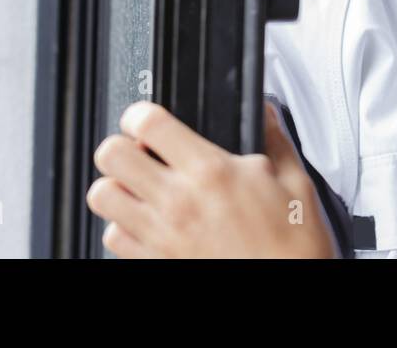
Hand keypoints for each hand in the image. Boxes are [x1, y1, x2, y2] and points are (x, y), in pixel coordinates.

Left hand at [87, 100, 339, 257]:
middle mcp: (178, 201)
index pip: (147, 123)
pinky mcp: (154, 261)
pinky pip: (112, 236)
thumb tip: (263, 110)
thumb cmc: (293, 246)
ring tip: (139, 185)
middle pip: (110, 155)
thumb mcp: (295, 180)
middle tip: (140, 150)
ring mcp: (161, 234)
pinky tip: (146, 220)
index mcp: (211, 171)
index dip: (140, 112)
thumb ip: (274, 137)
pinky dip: (122, 225)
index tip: (147, 117)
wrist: (291, 287)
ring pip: (101, 196)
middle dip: (122, 145)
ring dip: (117, 185)